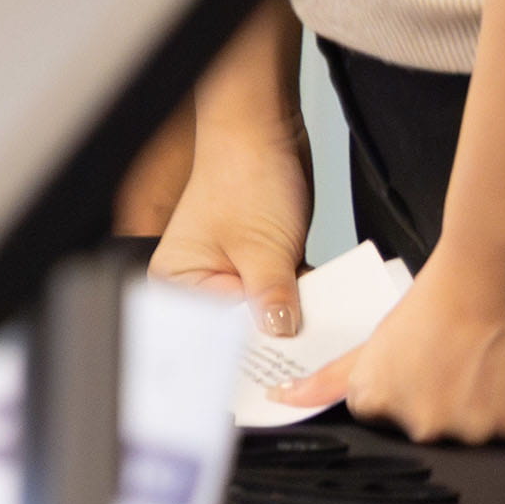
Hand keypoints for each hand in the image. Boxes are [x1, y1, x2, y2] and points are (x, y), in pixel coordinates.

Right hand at [149, 128, 312, 339]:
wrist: (264, 132)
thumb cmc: (242, 175)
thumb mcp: (262, 248)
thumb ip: (272, 299)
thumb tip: (283, 340)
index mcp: (178, 279)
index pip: (214, 333)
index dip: (248, 351)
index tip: (282, 370)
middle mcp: (200, 279)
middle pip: (242, 326)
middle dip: (276, 335)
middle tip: (310, 350)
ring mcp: (233, 272)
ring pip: (269, 311)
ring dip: (298, 315)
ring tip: (323, 324)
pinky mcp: (261, 264)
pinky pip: (284, 295)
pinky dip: (306, 298)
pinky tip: (327, 302)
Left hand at [304, 252, 504, 443]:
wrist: (495, 273)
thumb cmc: (433, 300)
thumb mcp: (372, 341)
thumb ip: (329, 379)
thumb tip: (283, 398)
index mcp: (381, 406)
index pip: (385, 417)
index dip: (402, 388)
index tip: (416, 362)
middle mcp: (426, 427)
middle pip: (431, 428)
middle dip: (439, 401)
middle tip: (453, 358)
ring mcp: (477, 431)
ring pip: (477, 431)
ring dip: (481, 406)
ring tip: (482, 361)